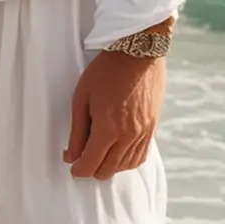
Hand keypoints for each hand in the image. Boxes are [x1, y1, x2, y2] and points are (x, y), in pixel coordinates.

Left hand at [64, 49, 165, 178]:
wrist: (139, 53)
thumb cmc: (106, 71)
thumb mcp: (81, 98)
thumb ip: (77, 132)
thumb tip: (71, 156)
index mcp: (108, 129)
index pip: (90, 165)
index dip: (78, 170)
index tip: (72, 166)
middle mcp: (128, 136)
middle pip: (108, 170)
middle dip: (92, 169)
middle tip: (82, 159)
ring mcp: (144, 133)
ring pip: (125, 166)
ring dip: (109, 166)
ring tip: (99, 155)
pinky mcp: (152, 128)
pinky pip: (140, 157)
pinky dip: (127, 161)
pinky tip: (117, 152)